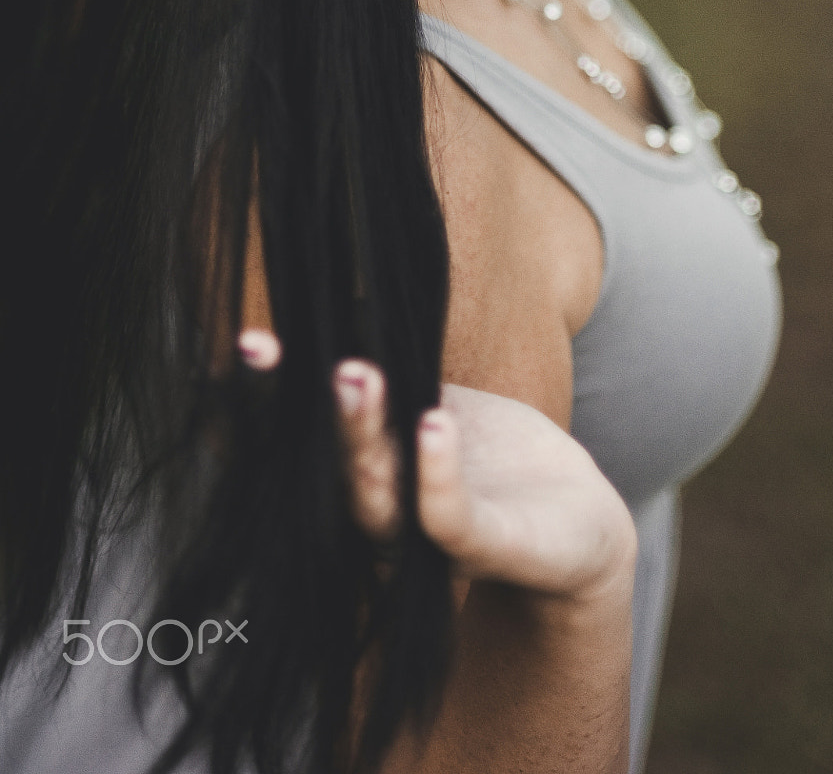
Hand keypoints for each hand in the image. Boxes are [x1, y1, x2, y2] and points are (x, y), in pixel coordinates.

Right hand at [236, 331, 635, 607]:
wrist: (576, 525)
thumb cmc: (494, 459)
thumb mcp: (437, 401)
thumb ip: (396, 371)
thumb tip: (349, 297)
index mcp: (367, 466)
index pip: (305, 432)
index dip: (266, 394)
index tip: (246, 342)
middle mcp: (382, 505)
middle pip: (328, 457)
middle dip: (300, 405)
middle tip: (275, 347)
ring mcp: (428, 532)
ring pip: (376, 490)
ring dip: (361, 432)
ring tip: (355, 375)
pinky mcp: (487, 545)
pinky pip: (450, 517)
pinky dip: (436, 475)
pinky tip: (432, 425)